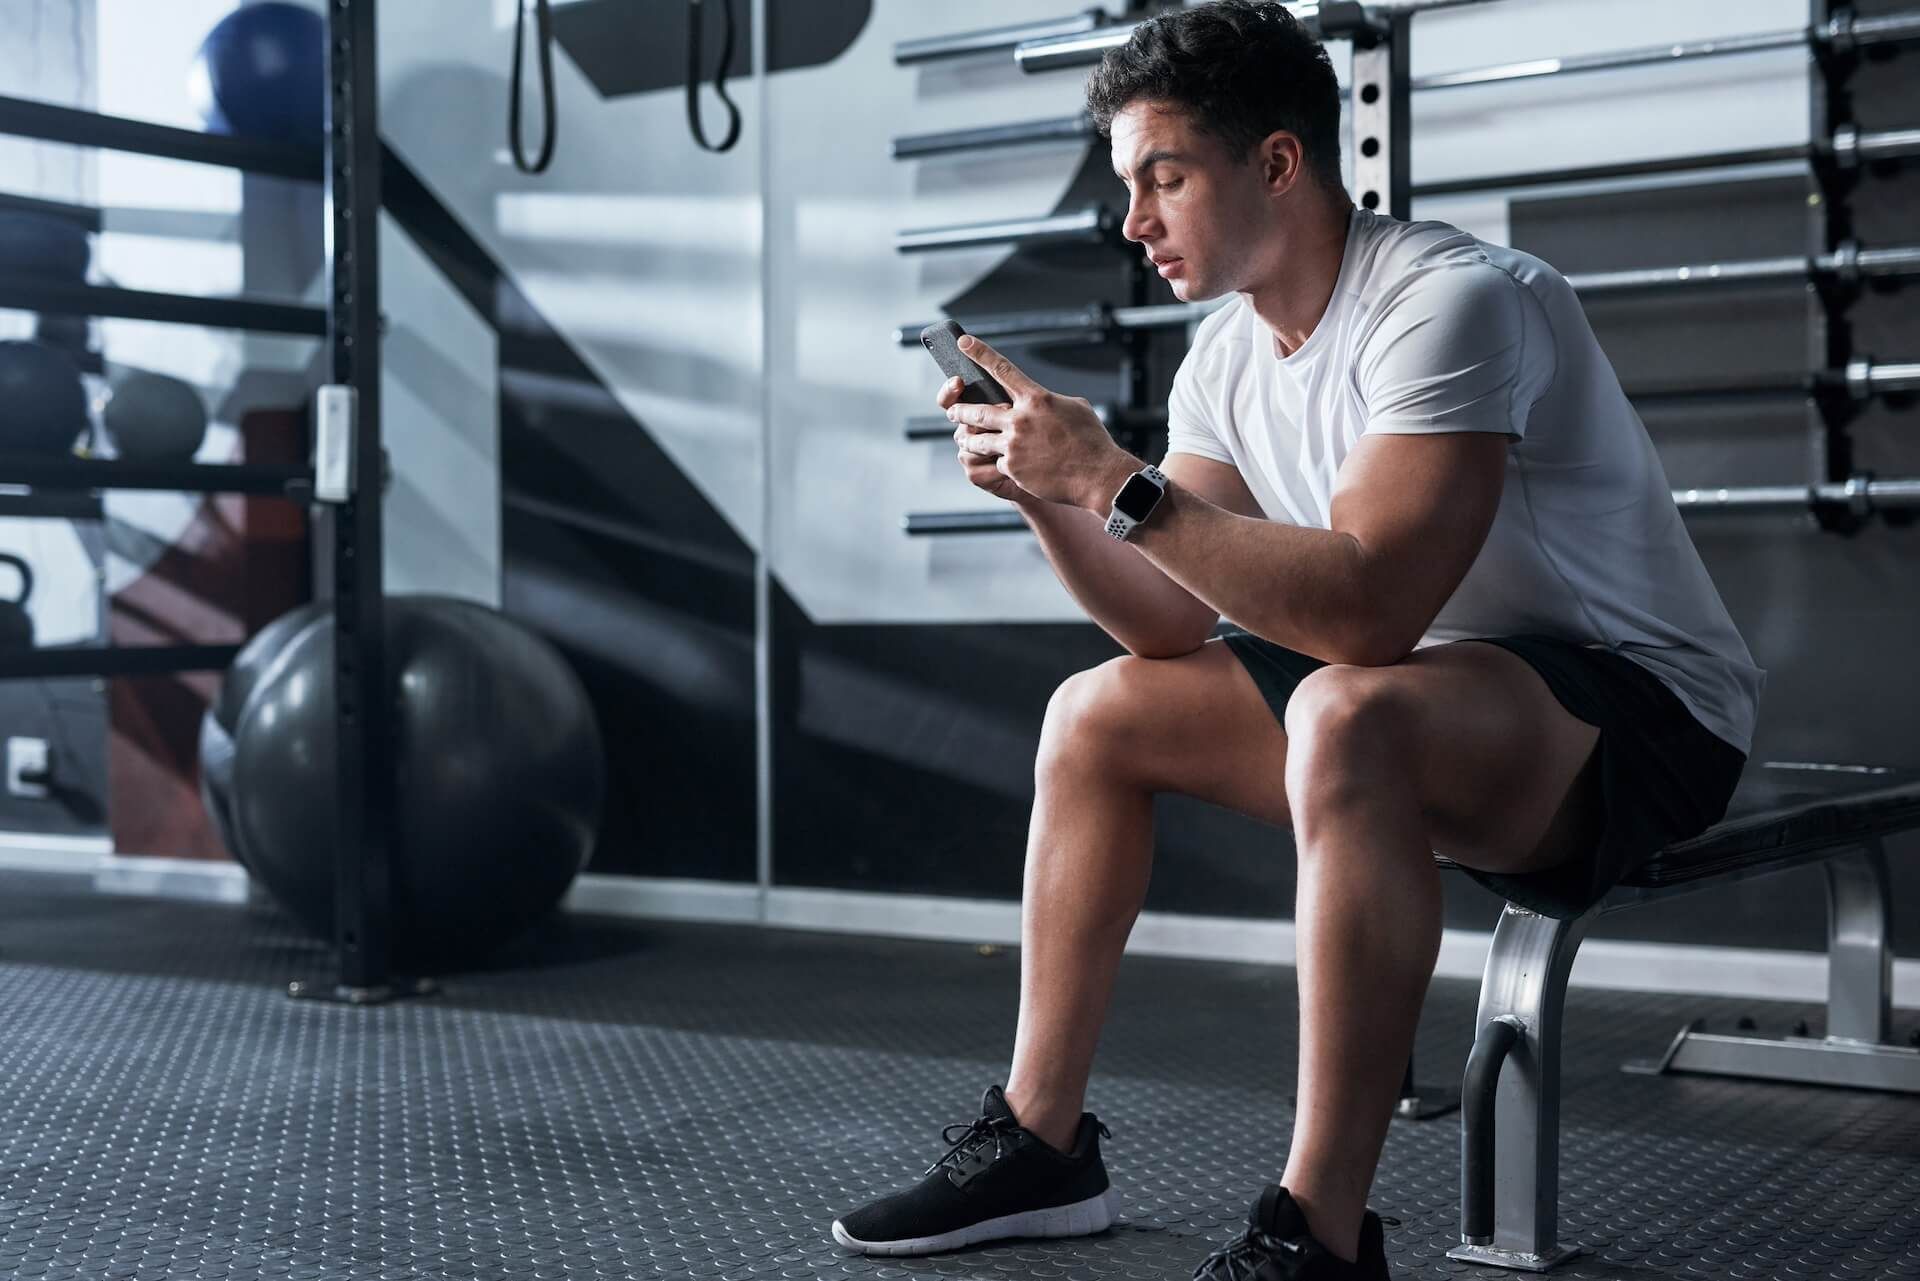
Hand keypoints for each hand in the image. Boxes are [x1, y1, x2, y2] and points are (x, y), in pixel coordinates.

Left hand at [944, 336, 1139, 510]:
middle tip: (954, 411)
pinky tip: (1008, 465)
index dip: (980, 353)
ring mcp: (1014, 445)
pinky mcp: (1012, 468)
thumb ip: (1049, 401)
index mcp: (1037, 399)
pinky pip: (997, 462)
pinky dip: (1001, 462)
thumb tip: (1040, 399)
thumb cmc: (1091, 441)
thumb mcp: (1075, 408)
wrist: (1098, 476)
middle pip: (977, 410)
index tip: (964, 342)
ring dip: (969, 439)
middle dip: (960, 410)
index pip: (1002, 369)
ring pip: (977, 439)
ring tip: (965, 439)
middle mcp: (1020, 419)